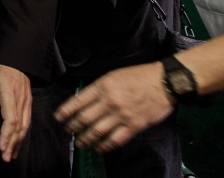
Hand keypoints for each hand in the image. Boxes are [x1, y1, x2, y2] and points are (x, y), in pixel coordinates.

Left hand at [0, 64, 30, 162]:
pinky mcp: (28, 103)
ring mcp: (26, 102)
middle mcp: (21, 100)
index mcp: (10, 94)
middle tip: (6, 157)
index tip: (1, 146)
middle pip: (19, 126)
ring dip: (18, 141)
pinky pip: (27, 121)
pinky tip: (18, 142)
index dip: (6, 134)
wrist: (15, 57)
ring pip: (25, 126)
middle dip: (12, 143)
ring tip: (11, 154)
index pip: (11, 118)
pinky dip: (22, 134)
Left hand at [55, 62, 171, 152]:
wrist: (164, 82)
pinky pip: (115, 140)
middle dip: (73, 127)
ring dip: (86, 139)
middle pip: (84, 118)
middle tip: (69, 131)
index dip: (66, 111)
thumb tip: (85, 100)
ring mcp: (122, 115)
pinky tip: (100, 148)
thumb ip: (99, 88)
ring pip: (97, 132)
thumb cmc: (139, 76)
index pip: (78, 101)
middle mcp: (109, 101)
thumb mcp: (114, 75)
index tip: (59, 118)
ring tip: (81, 143)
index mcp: (103, 86)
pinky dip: (105, 146)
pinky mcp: (134, 126)